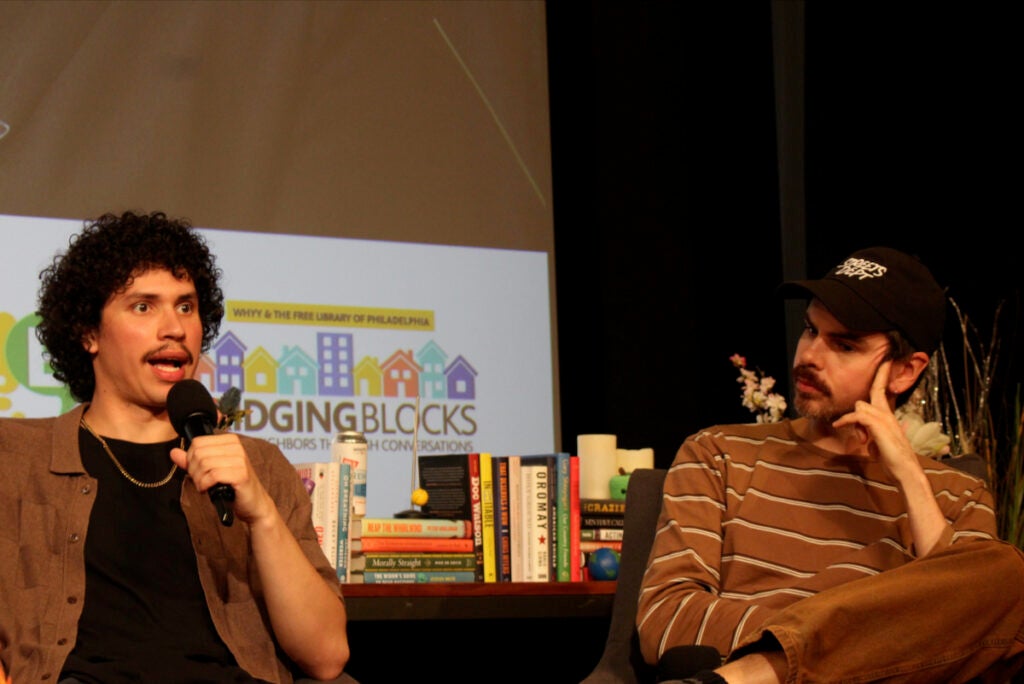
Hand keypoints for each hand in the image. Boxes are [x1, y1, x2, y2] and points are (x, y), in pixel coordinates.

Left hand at [169, 433, 273, 523]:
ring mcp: (240, 459)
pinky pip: (212, 475)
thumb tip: (173, 452)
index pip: (197, 442)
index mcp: (230, 440)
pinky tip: (209, 490)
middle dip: (194, 471)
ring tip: (205, 486)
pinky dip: (205, 485)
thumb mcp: (210, 470)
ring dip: (199, 480)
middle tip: (200, 482)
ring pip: (204, 464)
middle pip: (199, 453)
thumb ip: (192, 461)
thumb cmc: (231, 486)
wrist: (252, 504)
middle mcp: (237, 446)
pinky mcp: (241, 474)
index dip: (191, 459)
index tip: (198, 471)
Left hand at [832, 360, 918, 478]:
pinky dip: (846, 421)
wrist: (906, 472)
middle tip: (883, 372)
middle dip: (873, 388)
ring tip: (862, 440)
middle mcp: (888, 415)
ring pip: (860, 406)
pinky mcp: (877, 426)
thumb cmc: (894, 462)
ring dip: (854, 421)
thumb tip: (865, 438)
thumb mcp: (879, 446)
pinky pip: (856, 416)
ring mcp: (884, 419)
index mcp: (889, 418)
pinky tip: (838, 425)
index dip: (883, 377)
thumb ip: (872, 437)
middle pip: (872, 395)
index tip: (887, 361)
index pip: (883, 393)